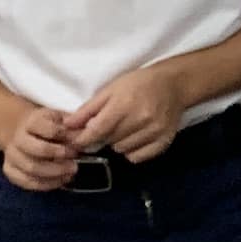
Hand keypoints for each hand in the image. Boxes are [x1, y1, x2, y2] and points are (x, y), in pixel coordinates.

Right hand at [0, 101, 81, 194]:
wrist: (25, 132)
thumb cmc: (49, 125)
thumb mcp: (62, 119)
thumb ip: (73, 127)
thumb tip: (85, 136)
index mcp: (32, 121)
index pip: (47, 129)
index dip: (64, 137)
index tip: (78, 142)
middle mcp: (18, 138)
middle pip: (37, 150)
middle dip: (59, 158)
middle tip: (75, 162)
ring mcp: (12, 155)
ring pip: (31, 168)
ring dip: (54, 173)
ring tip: (71, 172)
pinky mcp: (10, 170)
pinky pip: (25, 182)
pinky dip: (45, 184)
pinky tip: (61, 180)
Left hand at [66, 64, 190, 164]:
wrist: (173, 84)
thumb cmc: (138, 84)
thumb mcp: (110, 90)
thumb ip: (88, 109)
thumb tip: (67, 126)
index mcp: (124, 104)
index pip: (97, 130)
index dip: (83, 139)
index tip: (76, 141)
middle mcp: (141, 119)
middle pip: (108, 141)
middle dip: (102, 137)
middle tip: (106, 127)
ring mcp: (154, 131)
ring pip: (122, 150)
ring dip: (117, 143)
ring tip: (123, 130)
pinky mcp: (164, 141)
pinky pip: (138, 157)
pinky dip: (132, 152)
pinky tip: (134, 139)